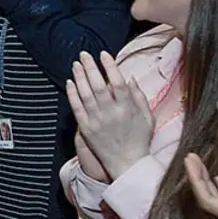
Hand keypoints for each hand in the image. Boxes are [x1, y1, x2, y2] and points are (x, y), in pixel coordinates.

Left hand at [66, 51, 153, 178]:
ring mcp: (97, 121)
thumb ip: (140, 96)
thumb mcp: (148, 117)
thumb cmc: (140, 139)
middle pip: (99, 85)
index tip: (104, 54)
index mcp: (127, 109)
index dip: (110, 67)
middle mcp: (111, 113)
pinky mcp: (87, 129)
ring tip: (76, 64)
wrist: (127, 164)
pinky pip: (77, 108)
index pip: (118, 83)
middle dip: (91, 67)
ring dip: (80, 77)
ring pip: (86, 94)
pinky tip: (70, 82)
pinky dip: (72, 94)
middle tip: (84, 54)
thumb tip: (130, 77)